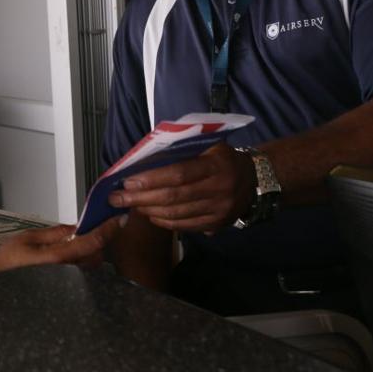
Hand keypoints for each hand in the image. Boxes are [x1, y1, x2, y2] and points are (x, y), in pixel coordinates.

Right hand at [0, 218, 122, 276]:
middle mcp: (65, 274)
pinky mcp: (63, 290)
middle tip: (90, 228)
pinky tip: (68, 256)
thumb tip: (74, 227)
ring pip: (89, 266)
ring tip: (76, 242)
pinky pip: (79, 274)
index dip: (108, 229)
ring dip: (88, 252)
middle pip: (95, 255)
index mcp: (57, 258)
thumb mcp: (26, 239)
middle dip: (96, 241)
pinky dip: (80, 262)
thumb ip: (54, 233)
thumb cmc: (4, 264)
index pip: (92, 242)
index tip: (118, 220)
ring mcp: (65, 284)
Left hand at [106, 144, 255, 233]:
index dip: (151, 179)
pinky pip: (185, 226)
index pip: (179, 173)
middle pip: (173, 197)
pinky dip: (164, 222)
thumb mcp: (208, 145)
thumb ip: (182, 150)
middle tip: (117, 198)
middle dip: (141, 198)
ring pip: (177, 214)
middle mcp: (219, 189)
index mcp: (216, 165)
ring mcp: (219, 209)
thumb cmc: (223, 158)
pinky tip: (149, 215)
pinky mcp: (217, 224)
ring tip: (129, 205)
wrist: (255, 179)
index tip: (127, 181)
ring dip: (148, 210)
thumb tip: (145, 158)